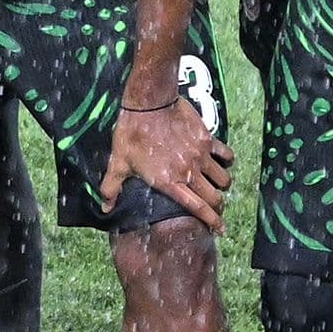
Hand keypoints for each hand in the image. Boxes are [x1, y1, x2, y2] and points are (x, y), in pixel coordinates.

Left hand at [99, 86, 230, 233]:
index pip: (198, 208)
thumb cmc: (132, 132)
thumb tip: (105, 207)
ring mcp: (201, 156)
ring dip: (222, 185)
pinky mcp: (207, 139)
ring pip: (223, 179)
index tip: (220, 229)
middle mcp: (189, 172)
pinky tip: (222, 161)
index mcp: (170, 182)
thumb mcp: (118, 162)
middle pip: (215, 197)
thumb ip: (112, 187)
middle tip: (217, 208)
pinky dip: (227, 161)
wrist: (150, 102)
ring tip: (217, 185)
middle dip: (218, 207)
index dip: (212, 221)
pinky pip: (226, 155)